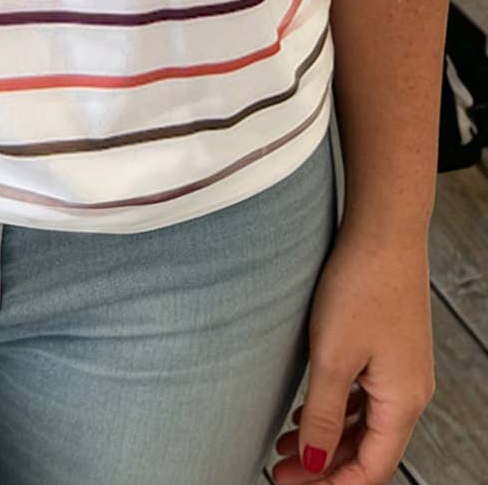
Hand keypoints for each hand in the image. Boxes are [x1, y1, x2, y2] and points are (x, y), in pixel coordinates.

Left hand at [270, 224, 434, 483]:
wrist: (383, 229)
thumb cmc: (360, 286)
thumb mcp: (332, 356)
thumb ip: (323, 415)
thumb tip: (312, 463)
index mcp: (402, 402)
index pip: (372, 468)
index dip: (330, 484)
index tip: (286, 484)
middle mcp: (410, 391)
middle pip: (369, 450)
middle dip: (324, 465)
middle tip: (278, 469)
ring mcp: (403, 369)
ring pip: (366, 423)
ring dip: (328, 437)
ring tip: (284, 442)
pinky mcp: (391, 347)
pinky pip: (367, 396)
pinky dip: (338, 409)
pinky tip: (309, 406)